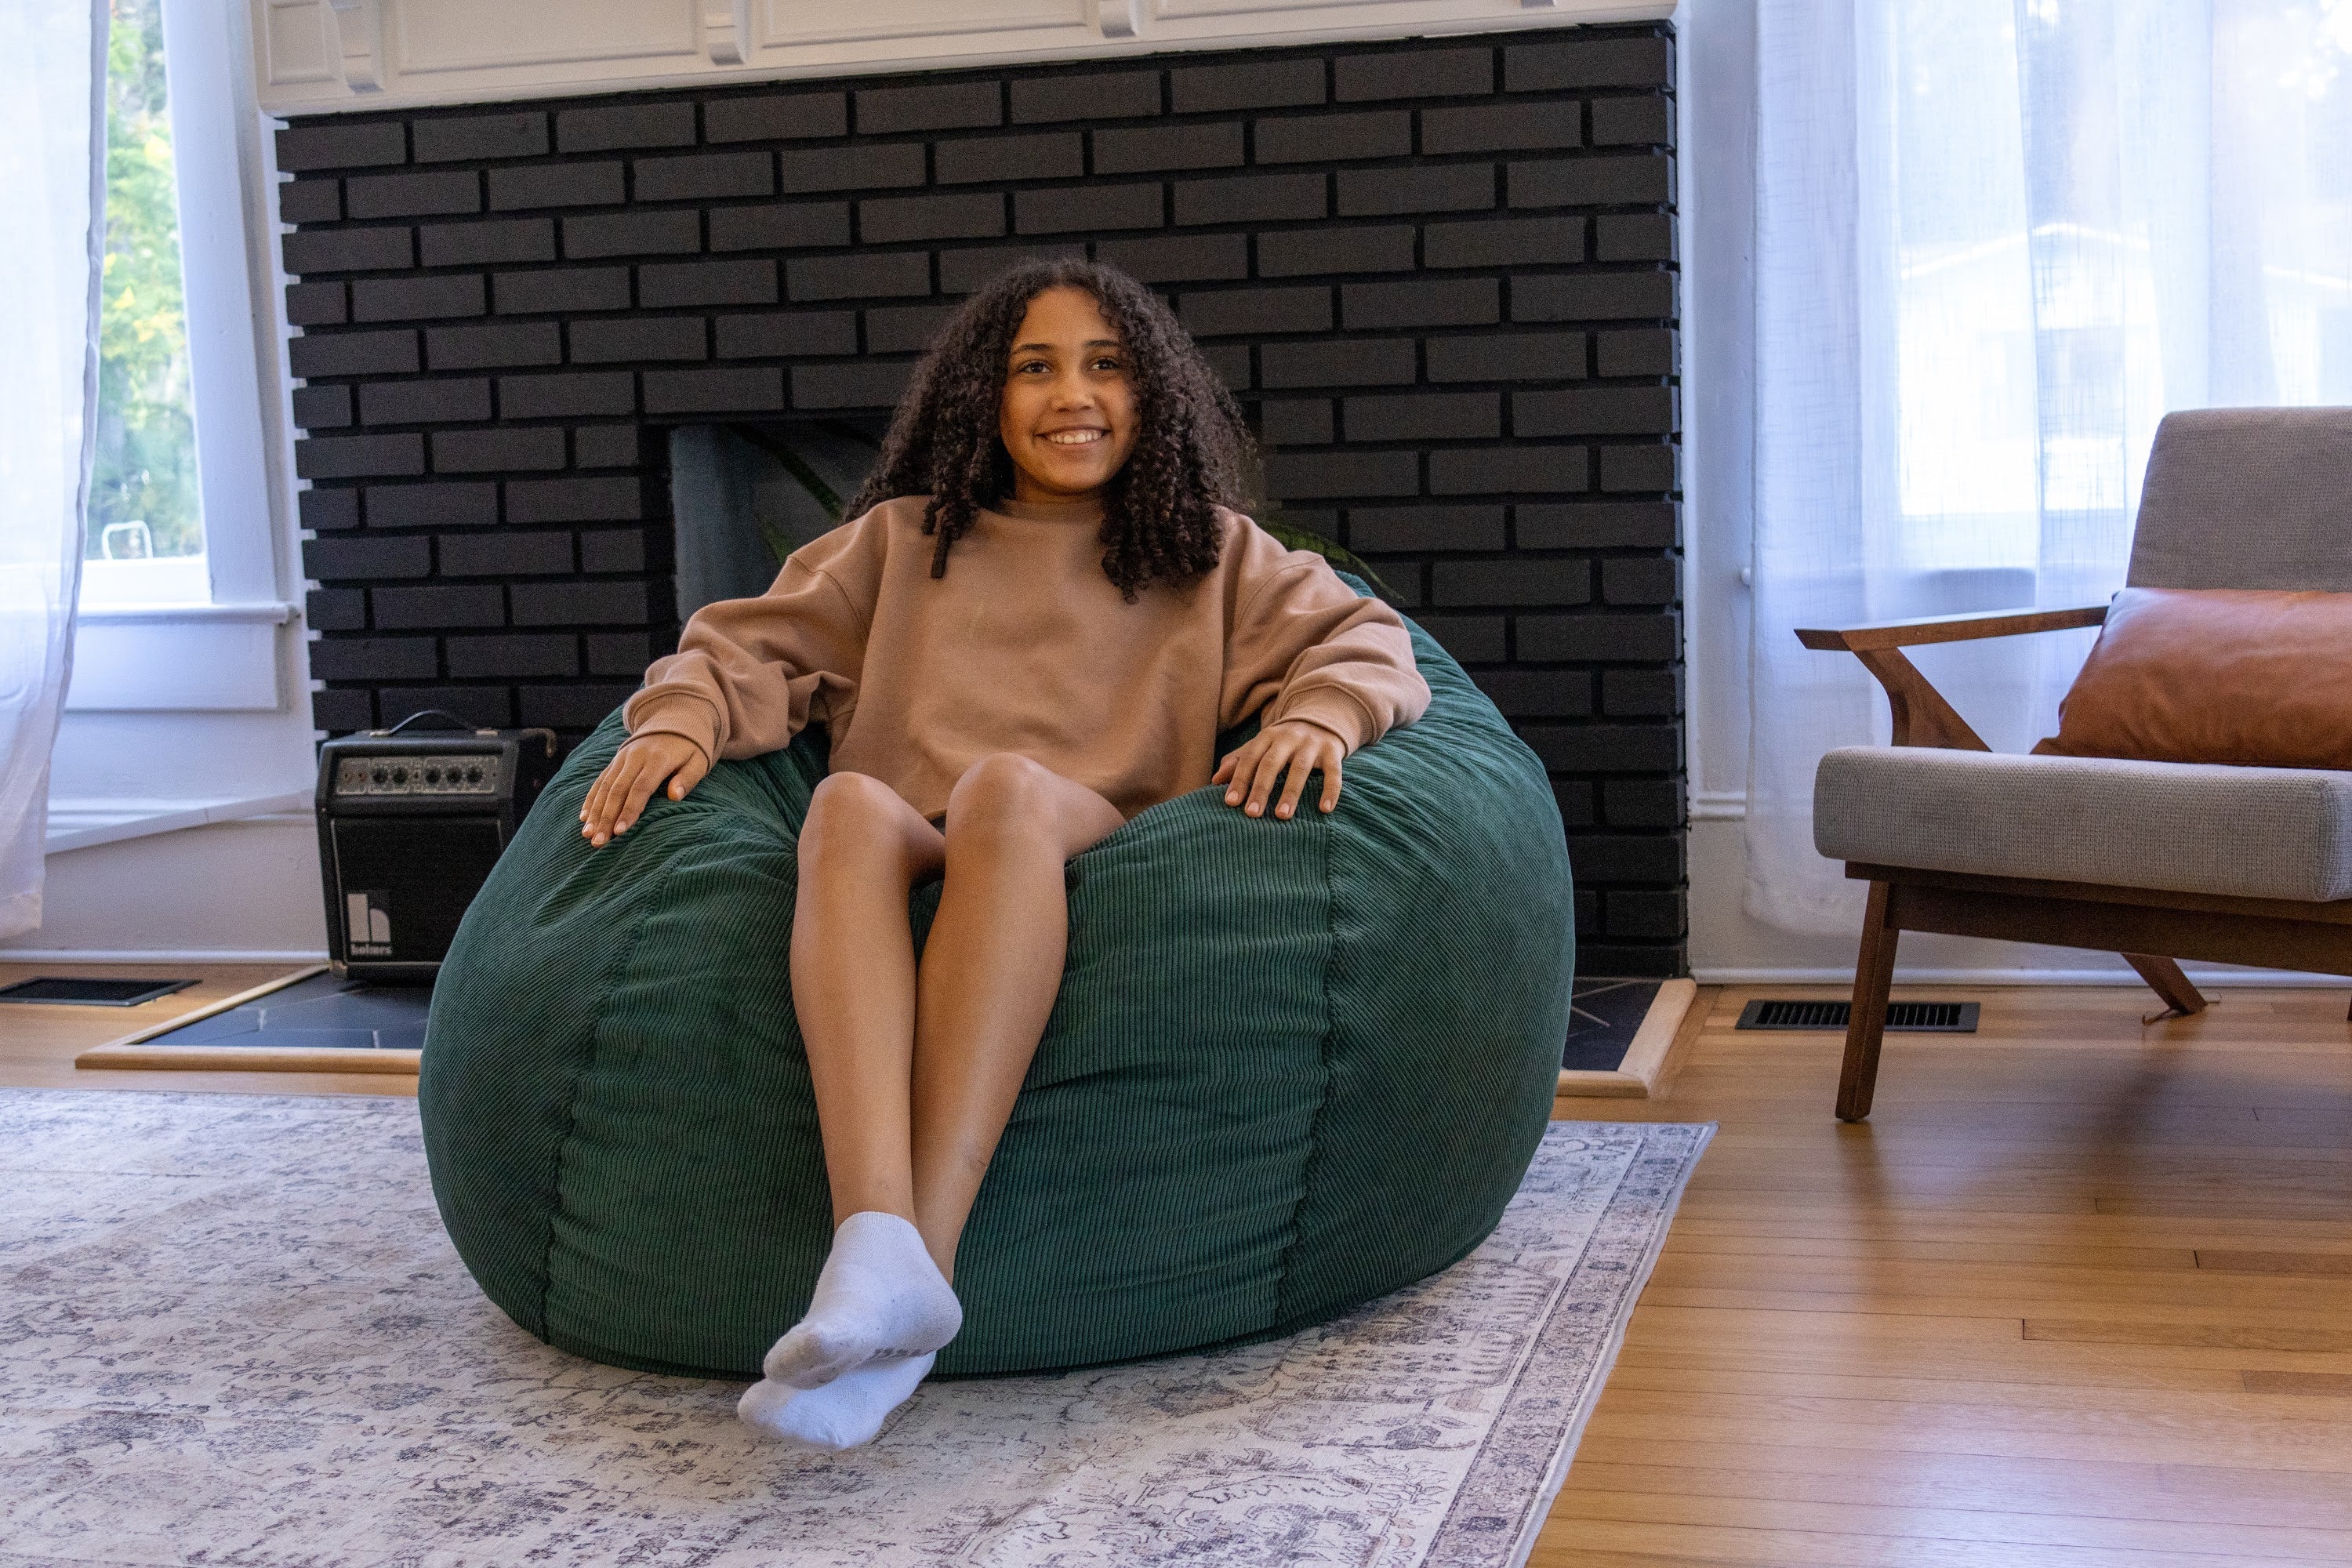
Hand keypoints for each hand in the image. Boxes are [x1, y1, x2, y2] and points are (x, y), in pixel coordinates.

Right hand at [580, 733, 708, 846]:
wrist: (674, 723)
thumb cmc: (689, 750)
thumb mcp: (697, 762)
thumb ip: (687, 779)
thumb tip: (674, 797)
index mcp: (657, 760)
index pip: (640, 788)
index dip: (630, 810)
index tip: (620, 831)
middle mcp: (635, 758)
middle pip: (617, 790)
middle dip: (606, 818)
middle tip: (599, 842)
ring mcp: (622, 758)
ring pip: (605, 787)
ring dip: (595, 812)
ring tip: (588, 835)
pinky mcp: (615, 761)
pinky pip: (600, 781)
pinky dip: (591, 799)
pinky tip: (584, 817)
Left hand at [1214, 720, 1345, 820]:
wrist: (1323, 717)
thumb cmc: (1285, 741)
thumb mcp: (1262, 746)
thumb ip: (1239, 761)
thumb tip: (1214, 781)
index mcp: (1268, 737)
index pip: (1250, 758)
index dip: (1240, 780)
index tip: (1231, 803)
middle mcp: (1289, 738)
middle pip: (1272, 763)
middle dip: (1261, 788)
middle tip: (1252, 814)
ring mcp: (1312, 744)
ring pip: (1300, 769)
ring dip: (1290, 793)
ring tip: (1282, 816)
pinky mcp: (1333, 751)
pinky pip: (1333, 772)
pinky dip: (1330, 790)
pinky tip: (1324, 809)